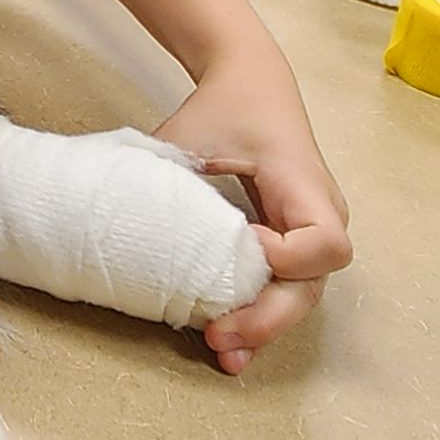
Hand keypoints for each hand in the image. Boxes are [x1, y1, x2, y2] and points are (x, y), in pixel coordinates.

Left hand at [151, 54, 350, 372]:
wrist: (250, 85)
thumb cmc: (221, 108)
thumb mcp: (189, 133)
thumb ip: (163, 172)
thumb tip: (114, 217)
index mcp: (304, 183)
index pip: (324, 242)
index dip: (288, 257)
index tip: (243, 242)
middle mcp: (321, 214)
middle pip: (312, 286)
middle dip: (268, 318)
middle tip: (218, 337)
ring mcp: (310, 233)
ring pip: (300, 296)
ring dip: (264, 327)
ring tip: (222, 354)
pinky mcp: (294, 245)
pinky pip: (285, 288)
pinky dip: (260, 317)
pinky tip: (230, 347)